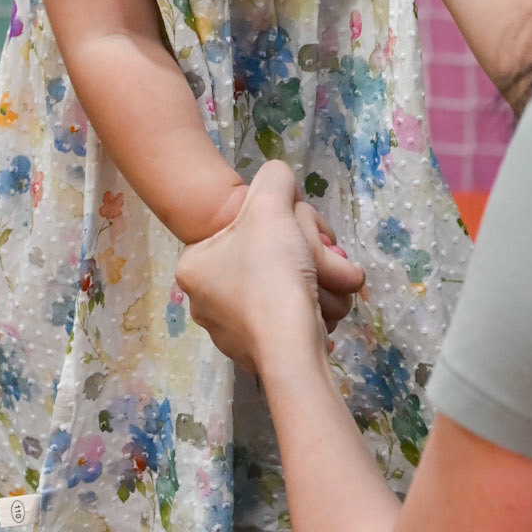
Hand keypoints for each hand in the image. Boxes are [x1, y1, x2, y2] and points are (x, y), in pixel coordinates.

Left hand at [175, 163, 364, 375]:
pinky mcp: (259, 354)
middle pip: (271, 259)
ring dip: (319, 281)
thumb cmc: (273, 273)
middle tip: (333, 259)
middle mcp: (206, 302)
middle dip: (311, 257)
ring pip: (284, 289)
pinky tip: (320, 314)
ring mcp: (231, 332)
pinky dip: (311, 311)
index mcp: (194, 267)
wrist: (292, 350)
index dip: (287, 226)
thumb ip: (275, 178)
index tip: (304, 235)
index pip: (248, 229)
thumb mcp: (272, 206)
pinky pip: (290, 319)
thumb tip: (279, 177)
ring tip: (336, 285)